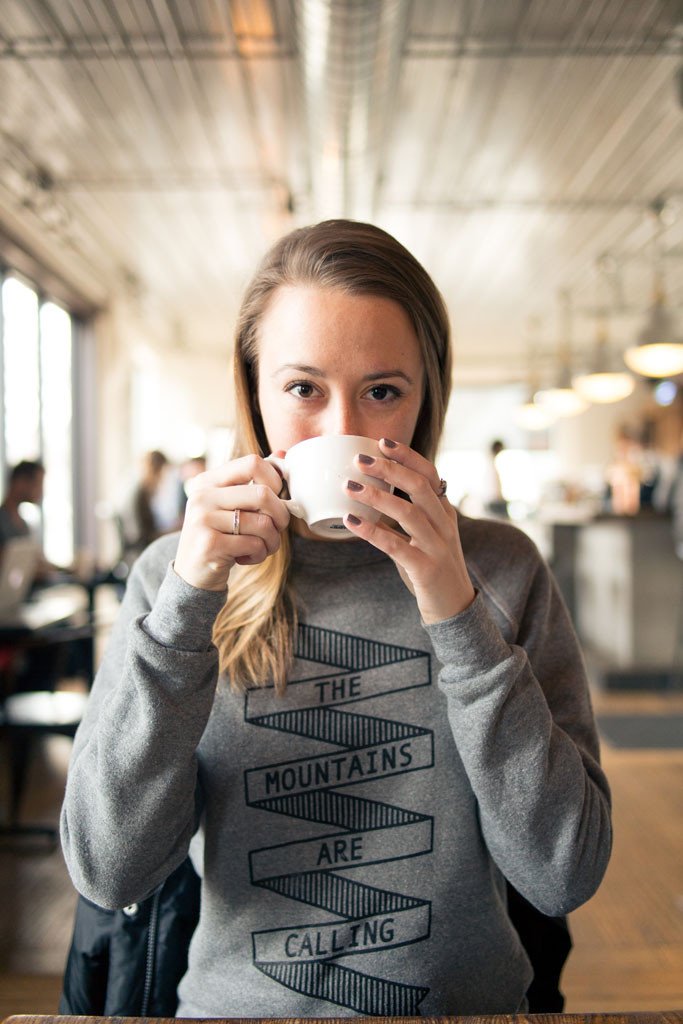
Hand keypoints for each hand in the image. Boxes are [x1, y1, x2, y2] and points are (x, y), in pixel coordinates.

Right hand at [174, 455, 289, 591]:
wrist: (192, 573)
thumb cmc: (220, 535)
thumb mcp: (231, 504)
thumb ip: (254, 479)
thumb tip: (283, 455)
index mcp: (208, 481)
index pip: (252, 463)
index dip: (275, 479)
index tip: (276, 497)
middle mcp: (203, 496)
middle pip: (263, 494)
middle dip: (281, 515)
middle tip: (277, 528)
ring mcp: (204, 520)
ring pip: (263, 523)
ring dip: (272, 540)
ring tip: (262, 546)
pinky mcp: (210, 544)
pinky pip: (255, 544)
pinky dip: (259, 554)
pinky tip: (246, 557)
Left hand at [343, 438, 475, 623]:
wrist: (454, 609)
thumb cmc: (432, 568)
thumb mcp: (426, 535)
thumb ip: (409, 514)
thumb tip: (374, 493)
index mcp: (444, 513)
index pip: (430, 474)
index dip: (408, 456)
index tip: (383, 442)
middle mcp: (444, 525)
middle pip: (419, 487)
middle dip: (390, 469)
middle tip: (360, 460)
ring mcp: (437, 546)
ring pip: (408, 512)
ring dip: (377, 496)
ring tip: (349, 486)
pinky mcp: (426, 569)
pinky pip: (396, 546)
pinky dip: (372, 531)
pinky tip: (351, 521)